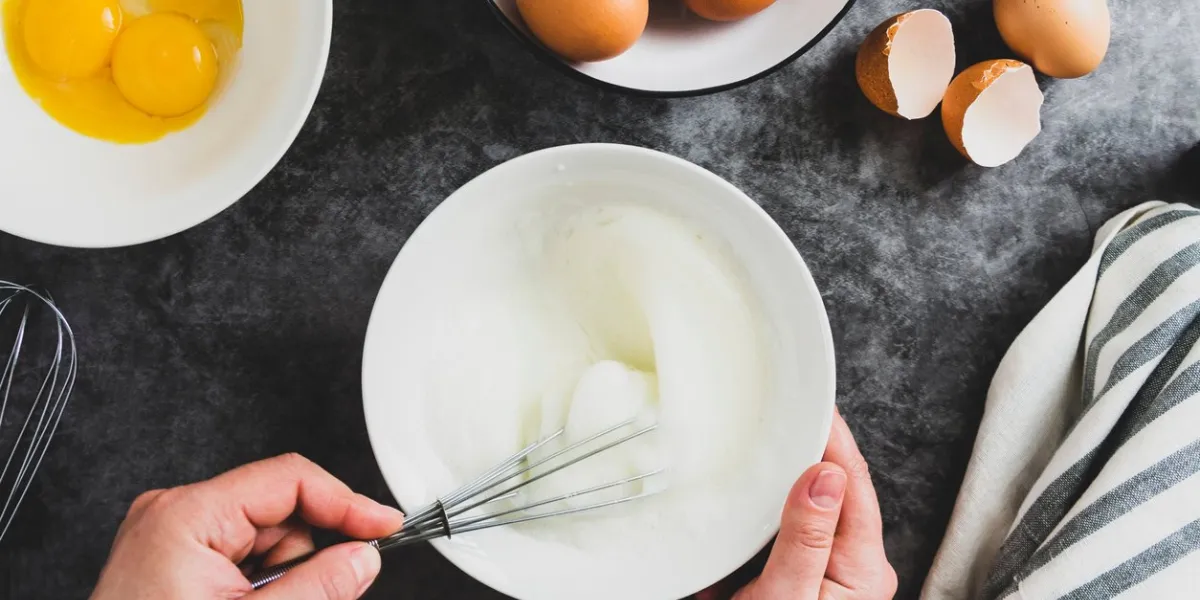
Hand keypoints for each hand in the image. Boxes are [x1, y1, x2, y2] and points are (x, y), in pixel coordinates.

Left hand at [90, 454, 405, 599]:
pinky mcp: (174, 562)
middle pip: (281, 511)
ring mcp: (171, 538)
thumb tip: (362, 558)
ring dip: (284, 578)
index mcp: (187, 516)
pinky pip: (243, 559)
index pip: (290, 480)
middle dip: (307, 556)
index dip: (346, 502)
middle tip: (310, 594)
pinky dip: (261, 587)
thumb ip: (318, 587)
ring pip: (268, 539)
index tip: (384, 526)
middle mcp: (175, 516)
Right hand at [700, 411, 896, 599]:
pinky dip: (764, 517)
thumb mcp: (785, 596)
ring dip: (780, 485)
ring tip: (759, 455)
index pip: (854, 484)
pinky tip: (745, 504)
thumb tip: (824, 475)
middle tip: (781, 419)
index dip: (835, 438)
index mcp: (862, 569)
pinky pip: (789, 530)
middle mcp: (855, 567)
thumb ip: (806, 539)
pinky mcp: (805, 576)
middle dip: (804, 455)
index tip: (814, 405)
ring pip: (809, 507)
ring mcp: (831, 571)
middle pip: (834, 491)